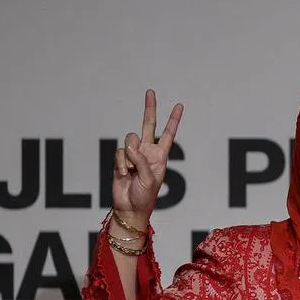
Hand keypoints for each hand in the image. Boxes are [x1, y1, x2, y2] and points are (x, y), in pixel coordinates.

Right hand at [112, 89, 183, 226]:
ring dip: (130, 156)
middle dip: (149, 109)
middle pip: (148, 125)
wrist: (129, 207)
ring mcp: (133, 154)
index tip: (179, 106)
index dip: (173, 120)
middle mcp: (148, 152)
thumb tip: (131, 147)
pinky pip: (119, 153)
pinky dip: (121, 163)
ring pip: (130, 140)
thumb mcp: (150, 179)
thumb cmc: (145, 196)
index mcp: (161, 156)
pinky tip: (124, 175)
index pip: (168, 134)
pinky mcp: (121, 159)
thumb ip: (142, 161)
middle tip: (151, 92)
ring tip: (131, 171)